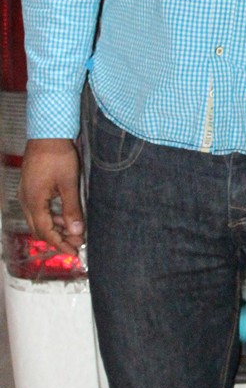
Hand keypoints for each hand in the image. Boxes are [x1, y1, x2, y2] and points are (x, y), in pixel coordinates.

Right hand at [19, 138, 82, 255]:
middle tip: (76, 245)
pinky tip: (65, 218)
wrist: (47, 134)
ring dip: (55, 228)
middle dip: (58, 239)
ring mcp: (26, 195)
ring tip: (74, 233)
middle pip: (40, 229)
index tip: (74, 253)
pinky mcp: (30, 189)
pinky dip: (52, 217)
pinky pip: (39, 210)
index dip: (60, 244)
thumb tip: (76, 231)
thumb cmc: (58, 156)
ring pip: (39, 220)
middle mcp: (26, 201)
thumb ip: (71, 209)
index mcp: (34, 202)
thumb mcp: (69, 183)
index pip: (46, 232)